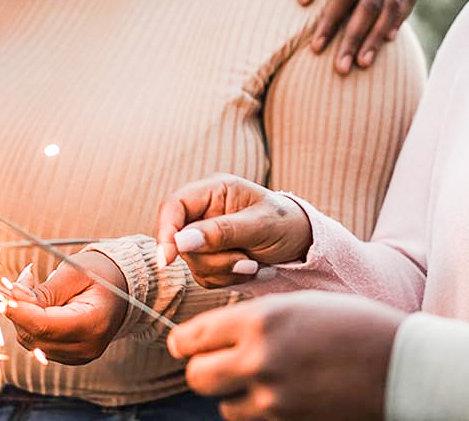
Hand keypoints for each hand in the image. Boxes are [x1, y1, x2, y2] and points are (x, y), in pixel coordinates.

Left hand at [3, 252, 129, 364]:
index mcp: (93, 324)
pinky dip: (31, 324)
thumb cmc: (103, 275)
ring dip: (23, 316)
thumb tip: (11, 299)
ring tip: (34, 287)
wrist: (124, 289)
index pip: (44, 325)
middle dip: (19, 309)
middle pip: (34, 335)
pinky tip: (41, 305)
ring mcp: (78, 355)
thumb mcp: (76, 272)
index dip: (18, 310)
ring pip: (31, 341)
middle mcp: (86, 347)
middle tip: (24, 279)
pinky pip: (38, 343)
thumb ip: (44, 290)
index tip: (3, 292)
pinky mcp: (70, 356)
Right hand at [155, 175, 311, 288]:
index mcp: (214, 190)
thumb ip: (222, 232)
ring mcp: (205, 235)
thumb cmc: (286, 222)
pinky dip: (228, 279)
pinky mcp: (211, 257)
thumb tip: (181, 241)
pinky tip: (251, 270)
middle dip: (213, 259)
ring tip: (255, 264)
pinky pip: (205, 276)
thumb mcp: (260, 225)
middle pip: (181, 241)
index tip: (168, 259)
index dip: (165, 231)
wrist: (302, 241)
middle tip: (248, 262)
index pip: (173, 206)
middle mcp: (205, 211)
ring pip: (193, 263)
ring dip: (224, 270)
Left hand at [169, 291, 404, 420]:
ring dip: (234, 392)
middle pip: (197, 377)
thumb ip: (256, 319)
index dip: (185, 342)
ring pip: (224, 404)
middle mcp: (261, 359)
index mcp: (262, 320)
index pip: (193, 337)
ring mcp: (274, 398)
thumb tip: (215, 336)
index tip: (185, 344)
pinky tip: (283, 392)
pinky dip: (258, 409)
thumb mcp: (301, 305)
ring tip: (263, 376)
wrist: (401, 365)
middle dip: (202, 370)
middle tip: (217, 362)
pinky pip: (253, 419)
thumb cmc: (355, 325)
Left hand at [293, 0, 417, 74]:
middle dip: (355, 39)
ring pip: (392, 7)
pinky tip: (386, 41)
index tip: (316, 47)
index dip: (332, 22)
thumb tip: (303, 2)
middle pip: (372, 5)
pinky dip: (398, 20)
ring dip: (377, 38)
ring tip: (361, 63)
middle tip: (340, 69)